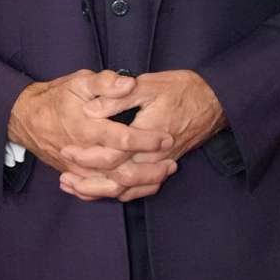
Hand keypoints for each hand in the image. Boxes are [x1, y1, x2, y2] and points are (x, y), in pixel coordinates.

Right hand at [8, 68, 178, 202]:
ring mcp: (79, 169)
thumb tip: (127, 83)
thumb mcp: (79, 82)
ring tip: (164, 174)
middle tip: (172, 162)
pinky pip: (102, 192)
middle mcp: (84, 154)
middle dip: (150, 169)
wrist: (27, 118)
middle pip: (121, 171)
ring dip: (141, 183)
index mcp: (87, 128)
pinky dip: (125, 192)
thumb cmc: (56, 97)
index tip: (166, 136)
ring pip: (114, 186)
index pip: (122, 139)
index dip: (146, 140)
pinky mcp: (78, 176)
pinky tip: (143, 186)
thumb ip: (104, 82)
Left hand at [50, 68, 225, 201]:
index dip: (87, 155)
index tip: (66, 149)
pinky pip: (140, 190)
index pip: (111, 154)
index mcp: (147, 135)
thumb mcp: (148, 85)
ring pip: (127, 190)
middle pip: (116, 180)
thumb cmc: (183, 89)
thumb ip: (118, 98)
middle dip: (87, 181)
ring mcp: (160, 165)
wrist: (216, 101)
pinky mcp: (163, 167)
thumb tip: (90, 110)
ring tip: (73, 187)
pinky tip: (102, 191)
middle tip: (63, 176)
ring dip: (99, 192)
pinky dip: (119, 193)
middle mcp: (154, 157)